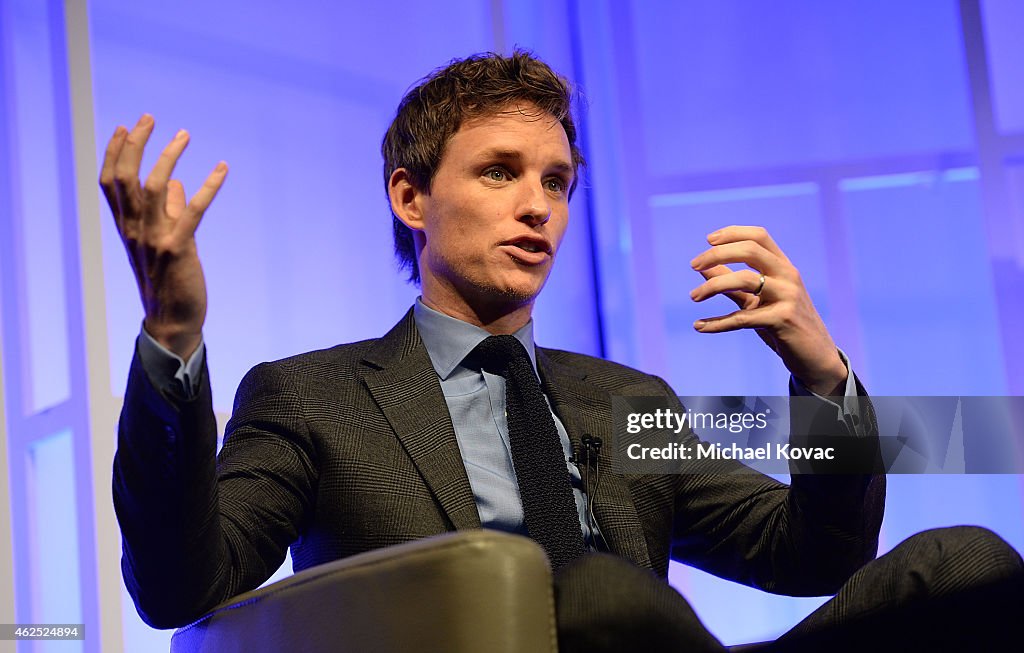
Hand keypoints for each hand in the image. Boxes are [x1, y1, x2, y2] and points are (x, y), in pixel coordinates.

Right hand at [99, 114, 226, 358]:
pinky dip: (208, 186)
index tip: (125, 126)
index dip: (116, 152)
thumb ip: (169, 212)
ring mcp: (154, 239)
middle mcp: (135, 230)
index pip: (111, 182)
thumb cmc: (169, 280)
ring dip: (169, 156)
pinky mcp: (178, 249)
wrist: (173, 320)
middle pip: (126, 177)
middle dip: (136, 143)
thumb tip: (177, 183)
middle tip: (149, 118)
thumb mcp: (163, 242)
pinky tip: (222, 168)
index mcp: (128, 227)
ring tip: (183, 134)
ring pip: (155, 187)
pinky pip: (193, 210)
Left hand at [688, 226, 847, 395]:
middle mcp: (788, 276)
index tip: (708, 240)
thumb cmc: (783, 324)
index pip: (759, 236)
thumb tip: (704, 267)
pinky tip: (699, 326)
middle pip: (750, 250)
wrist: (815, 356)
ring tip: (694, 295)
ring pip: (744, 280)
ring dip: (713, 286)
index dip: (732, 233)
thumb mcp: (756, 299)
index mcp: (783, 266)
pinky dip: (717, 322)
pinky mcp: (783, 320)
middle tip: (693, 265)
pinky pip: (742, 318)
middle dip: (717, 254)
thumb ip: (731, 282)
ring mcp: (788, 297)